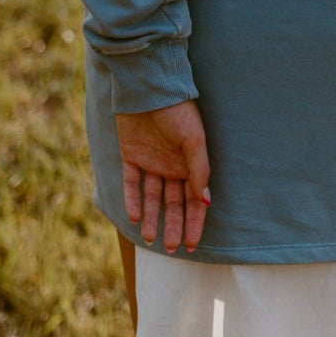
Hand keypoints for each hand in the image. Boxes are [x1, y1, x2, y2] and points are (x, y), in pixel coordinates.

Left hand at [116, 100, 211, 253]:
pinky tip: (134, 217)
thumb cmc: (177, 110)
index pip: (194, 200)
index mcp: (189, 163)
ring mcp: (150, 162)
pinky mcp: (130, 155)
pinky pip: (131, 184)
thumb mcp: (194, 139)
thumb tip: (205, 201)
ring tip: (151, 239)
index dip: (194, 222)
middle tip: (173, 249)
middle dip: (174, 226)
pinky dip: (132, 200)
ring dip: (152, 218)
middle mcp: (171, 166)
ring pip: (151, 198)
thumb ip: (199, 169)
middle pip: (173, 203)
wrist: (148, 87)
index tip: (192, 245)